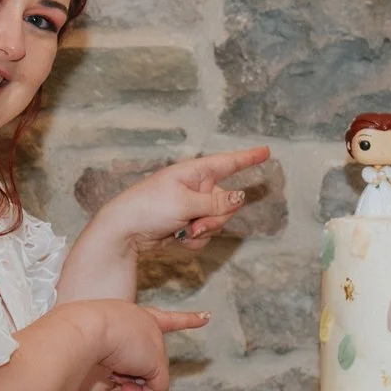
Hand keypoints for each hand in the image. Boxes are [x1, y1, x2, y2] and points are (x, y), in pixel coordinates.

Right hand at [71, 300, 209, 390]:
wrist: (88, 329)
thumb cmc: (86, 332)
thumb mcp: (101, 341)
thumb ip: (119, 358)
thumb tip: (132, 381)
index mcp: (136, 315)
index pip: (166, 318)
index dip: (188, 319)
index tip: (208, 316)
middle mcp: (150, 326)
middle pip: (146, 359)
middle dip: (126, 370)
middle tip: (108, 364)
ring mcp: (156, 343)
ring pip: (147, 375)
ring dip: (127, 379)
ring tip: (110, 366)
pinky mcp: (158, 364)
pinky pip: (153, 390)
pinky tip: (120, 380)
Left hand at [95, 147, 271, 254]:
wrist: (124, 230)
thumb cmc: (149, 206)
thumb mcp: (185, 203)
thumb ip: (216, 203)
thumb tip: (241, 197)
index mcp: (196, 172)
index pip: (228, 162)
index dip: (248, 157)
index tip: (266, 151)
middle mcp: (197, 187)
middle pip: (228, 203)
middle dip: (217, 217)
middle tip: (198, 225)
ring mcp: (193, 207)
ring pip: (218, 222)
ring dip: (204, 231)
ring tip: (184, 231)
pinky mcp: (188, 225)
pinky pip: (205, 235)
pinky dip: (195, 240)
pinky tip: (178, 238)